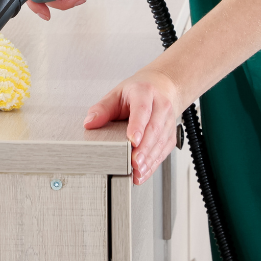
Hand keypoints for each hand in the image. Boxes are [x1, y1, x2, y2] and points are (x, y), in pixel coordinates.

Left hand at [84, 67, 182, 184]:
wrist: (160, 88)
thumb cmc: (136, 92)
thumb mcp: (116, 95)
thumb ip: (102, 109)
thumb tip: (89, 123)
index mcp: (144, 92)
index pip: (142, 109)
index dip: (138, 126)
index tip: (132, 141)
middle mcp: (160, 106)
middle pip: (154, 129)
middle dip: (144, 149)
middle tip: (133, 163)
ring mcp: (168, 121)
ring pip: (161, 142)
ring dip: (149, 160)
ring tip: (137, 172)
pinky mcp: (171, 135)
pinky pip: (164, 152)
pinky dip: (153, 164)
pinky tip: (143, 172)